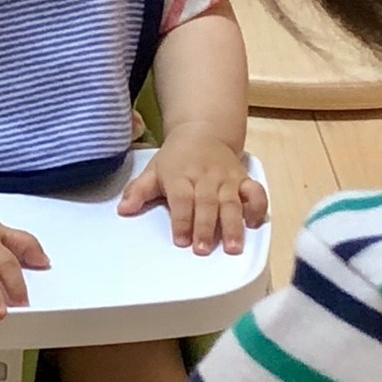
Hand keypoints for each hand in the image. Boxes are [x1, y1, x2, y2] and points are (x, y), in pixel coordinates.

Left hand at [118, 129, 268, 253]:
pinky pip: (255, 192)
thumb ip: (139, 191)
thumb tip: (123, 210)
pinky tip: (255, 224)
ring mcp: (227, 178)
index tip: (181, 241)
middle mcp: (205, 176)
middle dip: (206, 227)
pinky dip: (258, 207)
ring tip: (233, 247)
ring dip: (233, 224)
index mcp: (180, 175)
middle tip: (204, 250)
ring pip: (232, 201)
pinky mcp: (244, 178)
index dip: (182, 220)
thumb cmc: (176, 158)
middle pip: (207, 203)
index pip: (182, 199)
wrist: (203, 131)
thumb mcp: (153, 170)